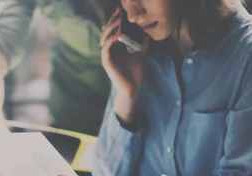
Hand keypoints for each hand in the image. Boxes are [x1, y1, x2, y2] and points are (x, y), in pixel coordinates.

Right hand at [101, 8, 149, 124]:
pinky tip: (119, 34)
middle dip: (112, 21)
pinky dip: (112, 39)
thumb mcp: (141, 53)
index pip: (113, 31)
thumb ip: (142, 42)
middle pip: (107, 32)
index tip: (121, 11)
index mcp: (116, 48)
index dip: (116, 21)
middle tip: (119, 12)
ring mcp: (106, 56)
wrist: (133, 88)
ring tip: (119, 20)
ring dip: (111, 28)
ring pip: (104, 37)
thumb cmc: (136, 73)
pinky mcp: (106, 61)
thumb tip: (147, 31)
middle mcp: (109, 51)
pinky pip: (106, 47)